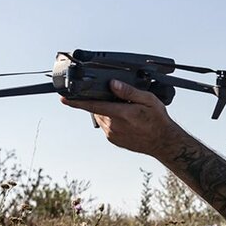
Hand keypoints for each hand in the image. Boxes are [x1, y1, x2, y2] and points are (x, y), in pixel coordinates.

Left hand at [61, 80, 177, 156]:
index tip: (63, 98)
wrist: (162, 142)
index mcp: (122, 114)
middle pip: (98, 108)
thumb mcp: (149, 100)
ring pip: (101, 116)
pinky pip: (106, 125)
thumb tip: (113, 84)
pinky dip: (112, 119)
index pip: (94, 105)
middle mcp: (114, 125)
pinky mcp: (113, 140)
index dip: (76, 102)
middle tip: (122, 101)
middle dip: (104, 101)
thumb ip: (129, 91)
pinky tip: (127, 120)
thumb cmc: (157, 120)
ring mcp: (112, 134)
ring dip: (108, 111)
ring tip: (128, 111)